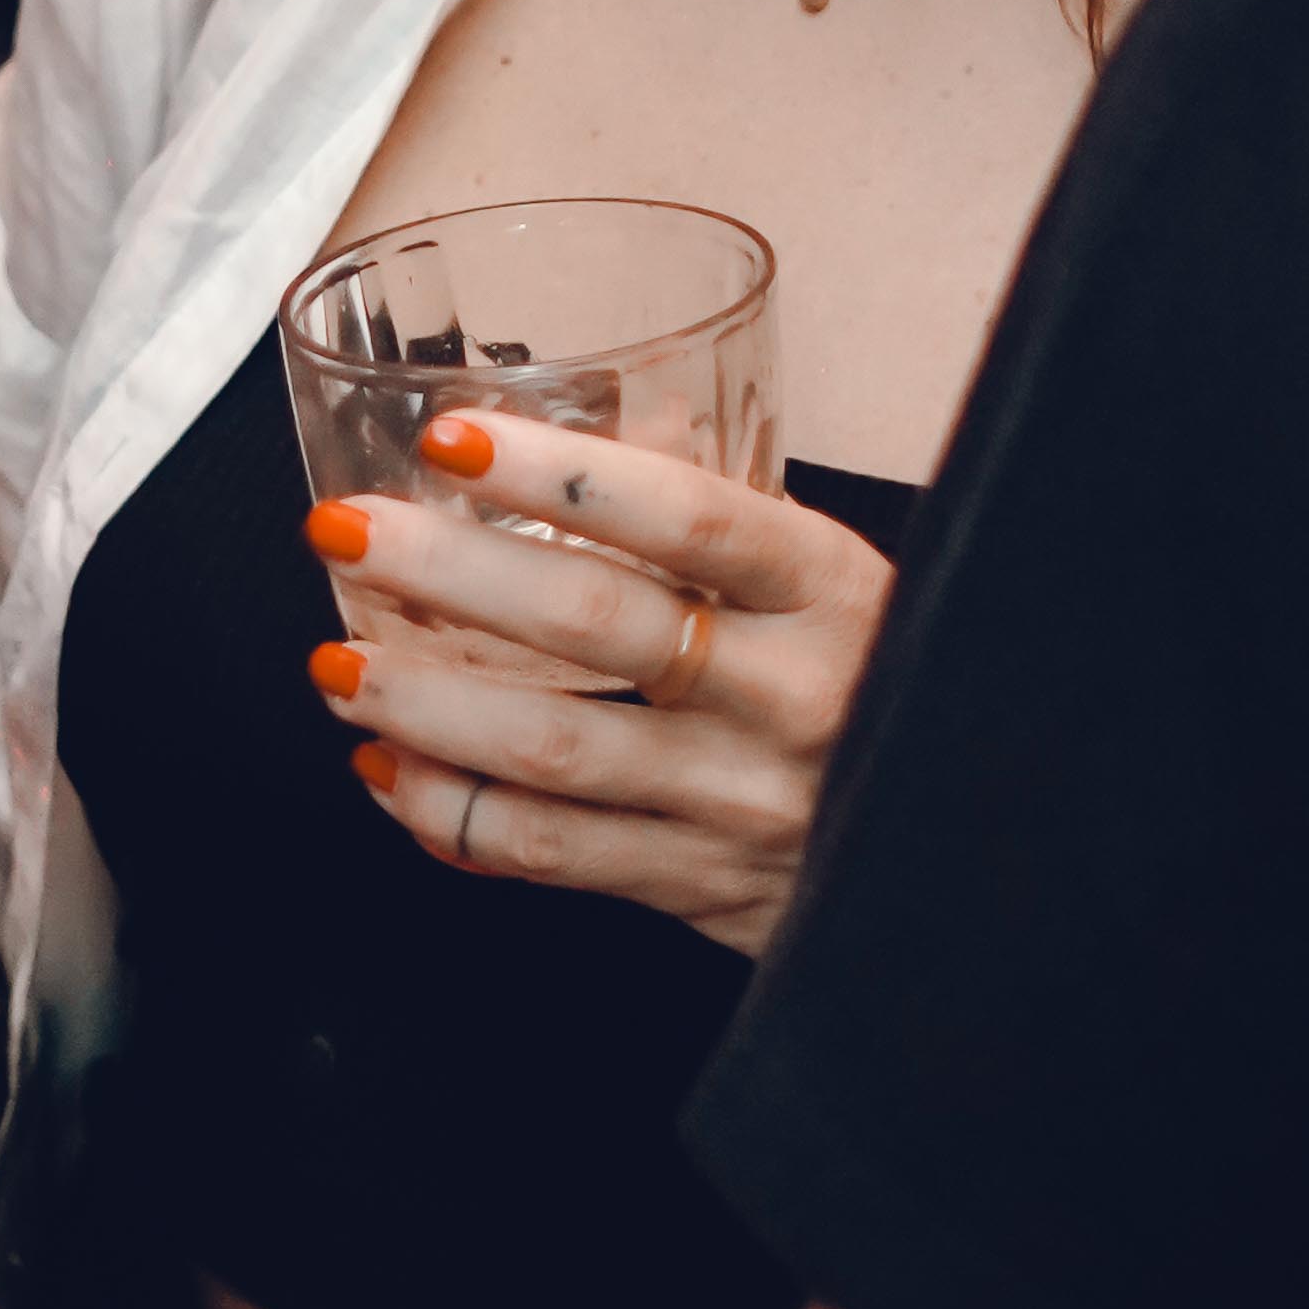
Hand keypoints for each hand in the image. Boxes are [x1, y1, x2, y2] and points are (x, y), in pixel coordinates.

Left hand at [302, 412, 892, 959]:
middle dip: (451, 574)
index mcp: (830, 591)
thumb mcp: (834, 580)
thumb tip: (630, 417)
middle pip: (601, 629)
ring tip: (339, 664)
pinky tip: (390, 776)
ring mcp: (743, 806)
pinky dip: (454, 818)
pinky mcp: (701, 892)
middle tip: (344, 530)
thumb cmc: (879, 680)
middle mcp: (789, 699)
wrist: (969, 850)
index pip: (692, 519)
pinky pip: (554, 859)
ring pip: (557, 757)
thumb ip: (725, 509)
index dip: (566, 478)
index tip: (454, 438)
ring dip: (425, 708)